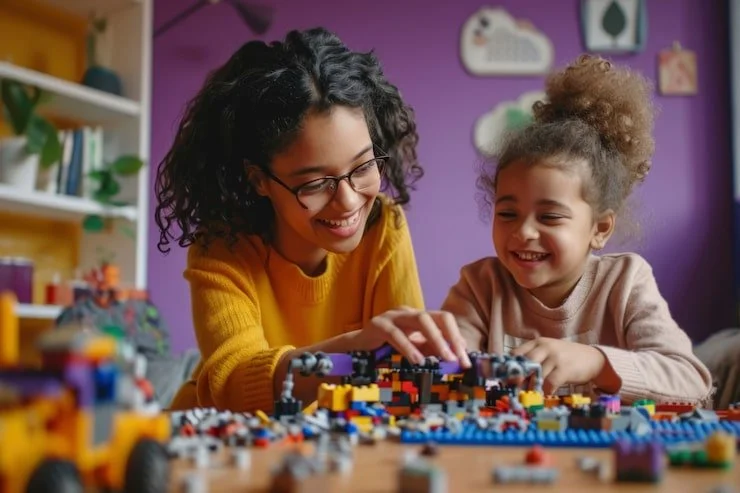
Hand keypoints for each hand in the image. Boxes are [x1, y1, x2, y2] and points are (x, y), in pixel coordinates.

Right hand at [350, 306, 471, 367]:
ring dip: (435, 339)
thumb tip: (458, 356)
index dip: (457, 337)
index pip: (445, 320)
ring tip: (444, 358)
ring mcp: (393, 316)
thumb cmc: (386, 350)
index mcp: (419, 317)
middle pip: (436, 317)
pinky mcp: (377, 324)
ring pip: (420, 319)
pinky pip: (396, 334)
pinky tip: (417, 360)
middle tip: (458, 359)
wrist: (355, 349)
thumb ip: (432, 350)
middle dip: (450, 337)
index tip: (465, 360)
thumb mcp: (414, 350)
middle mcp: (408, 313)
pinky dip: (408, 347)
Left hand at [511, 337, 607, 394]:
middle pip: (524, 363)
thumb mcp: (548, 353)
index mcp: (537, 342)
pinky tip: (545, 395)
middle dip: (516, 378)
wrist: (593, 358)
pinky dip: (545, 391)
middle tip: (512, 389)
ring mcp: (555, 357)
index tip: (503, 379)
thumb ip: (533, 360)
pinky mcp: (564, 369)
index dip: (508, 367)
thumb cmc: (566, 358)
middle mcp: (544, 347)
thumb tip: (513, 377)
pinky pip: (549, 383)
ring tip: (529, 395)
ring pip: (536, 375)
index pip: (516, 353)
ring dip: (531, 388)